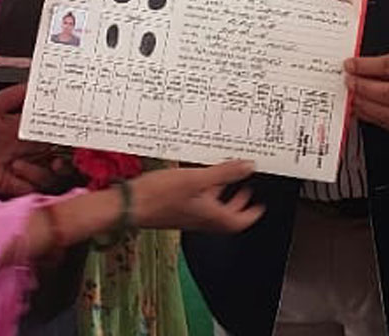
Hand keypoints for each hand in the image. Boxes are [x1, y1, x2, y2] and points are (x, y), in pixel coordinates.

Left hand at [0, 85, 60, 195]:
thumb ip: (16, 95)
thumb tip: (41, 85)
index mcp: (25, 129)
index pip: (55, 131)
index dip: (66, 132)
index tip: (72, 130)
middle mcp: (27, 149)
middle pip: (59, 155)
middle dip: (64, 156)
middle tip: (58, 155)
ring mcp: (23, 168)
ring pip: (50, 174)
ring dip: (41, 170)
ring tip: (20, 163)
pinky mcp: (14, 185)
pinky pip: (34, 188)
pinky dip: (29, 181)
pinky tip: (14, 171)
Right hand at [128, 160, 262, 232]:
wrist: (128, 205)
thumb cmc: (159, 196)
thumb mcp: (197, 179)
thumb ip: (224, 172)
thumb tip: (248, 167)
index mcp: (210, 216)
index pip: (239, 221)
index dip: (252, 214)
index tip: (260, 206)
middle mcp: (200, 219)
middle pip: (226, 217)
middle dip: (238, 204)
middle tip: (247, 192)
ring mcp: (186, 215)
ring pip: (211, 210)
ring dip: (221, 197)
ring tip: (226, 181)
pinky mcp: (174, 209)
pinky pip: (197, 203)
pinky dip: (204, 192)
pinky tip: (198, 178)